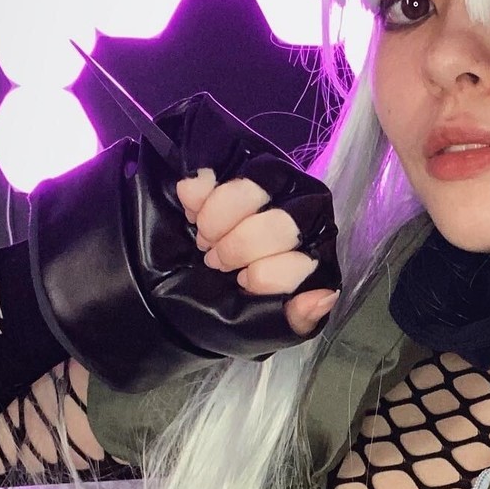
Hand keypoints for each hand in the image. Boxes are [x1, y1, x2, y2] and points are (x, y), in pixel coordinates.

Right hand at [176, 168, 340, 336]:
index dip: (263, 277)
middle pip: (282, 223)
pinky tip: (191, 210)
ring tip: (204, 238)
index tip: (242, 284)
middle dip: (238, 249)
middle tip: (216, 262)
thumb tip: (326, 295)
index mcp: (316, 251)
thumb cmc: (221, 308)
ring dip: (216, 220)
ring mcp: (270, 179)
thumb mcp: (261, 329)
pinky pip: (219, 164)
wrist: (163, 284)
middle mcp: (302, 210)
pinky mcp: (233, 159)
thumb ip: (297, 319)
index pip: (302, 258)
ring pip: (254, 185)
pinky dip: (197, 192)